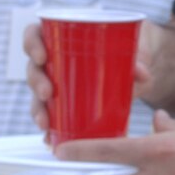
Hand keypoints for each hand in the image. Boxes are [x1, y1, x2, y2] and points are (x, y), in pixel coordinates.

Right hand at [24, 20, 160, 133]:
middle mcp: (54, 59)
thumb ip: (139, 57)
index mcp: (61, 36)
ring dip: (38, 108)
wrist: (139, 60)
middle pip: (33, 67)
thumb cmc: (128, 44)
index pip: (34, 34)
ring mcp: (58, 82)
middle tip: (47, 92)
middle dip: (36, 81)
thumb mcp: (135, 46)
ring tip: (45, 123)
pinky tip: (48, 139)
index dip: (31, 44)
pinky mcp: (66, 102)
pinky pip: (51, 113)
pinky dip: (49, 126)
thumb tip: (142, 74)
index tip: (41, 56)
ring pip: (37, 94)